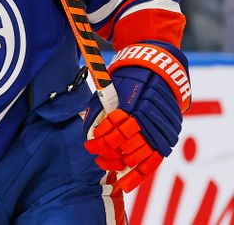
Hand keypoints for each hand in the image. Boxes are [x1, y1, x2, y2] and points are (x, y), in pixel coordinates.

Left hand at [84, 43, 189, 191]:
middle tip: (96, 156)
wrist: (158, 70)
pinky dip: (139, 175)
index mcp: (132, 108)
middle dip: (107, 155)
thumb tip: (89, 134)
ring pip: (138, 157)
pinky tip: (125, 184)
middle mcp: (148, 121)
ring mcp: (159, 130)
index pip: (114, 134)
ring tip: (106, 165)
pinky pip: (153, 161)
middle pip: (125, 148)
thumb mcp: (110, 89)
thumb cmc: (128, 79)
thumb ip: (99, 111)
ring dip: (120, 164)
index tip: (89, 146)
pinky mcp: (167, 137)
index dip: (99, 143)